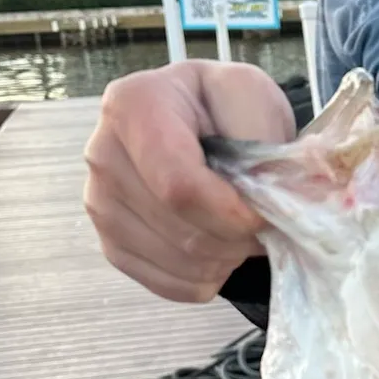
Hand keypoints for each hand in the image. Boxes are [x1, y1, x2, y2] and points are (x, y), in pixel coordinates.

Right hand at [84, 60, 295, 301]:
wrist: (201, 120)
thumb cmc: (225, 105)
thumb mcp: (252, 95)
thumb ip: (263, 139)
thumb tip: (279, 195)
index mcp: (133, 105)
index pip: (178, 186)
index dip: (229, 212)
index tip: (263, 215)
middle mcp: (103, 154)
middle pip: (178, 226)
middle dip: (234, 235)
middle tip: (262, 218)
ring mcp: (100, 203)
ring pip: (177, 259)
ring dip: (225, 256)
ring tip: (241, 226)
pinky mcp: (111, 243)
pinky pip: (168, 283)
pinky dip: (207, 275)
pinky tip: (219, 244)